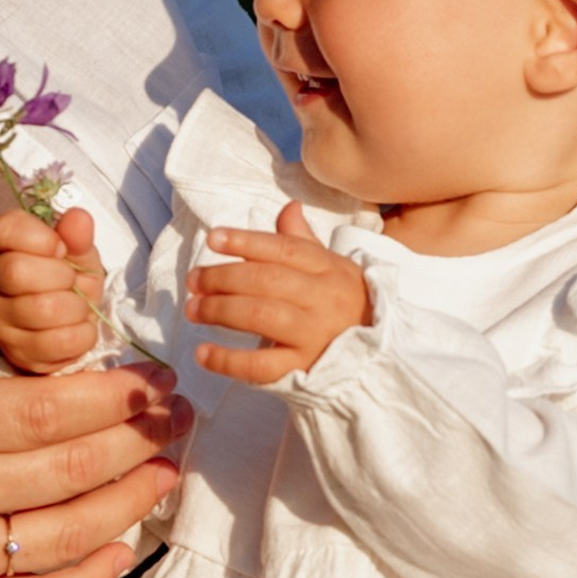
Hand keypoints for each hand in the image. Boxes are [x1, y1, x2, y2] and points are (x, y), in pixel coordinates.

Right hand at [0, 207, 105, 372]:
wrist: (69, 326)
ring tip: (76, 306)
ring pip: (42, 310)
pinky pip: (58, 342)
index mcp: (3, 246)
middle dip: (60, 276)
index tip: (60, 248)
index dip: (39, 237)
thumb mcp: (77, 253)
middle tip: (70, 281)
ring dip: (76, 308)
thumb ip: (76, 236)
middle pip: (16, 272)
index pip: (5, 228)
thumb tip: (78, 217)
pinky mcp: (16, 352)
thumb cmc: (68, 280)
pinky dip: (82, 335)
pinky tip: (76, 329)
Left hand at [185, 200, 371, 382]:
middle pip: (266, 281)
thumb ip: (303, 241)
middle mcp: (322, 299)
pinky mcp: (304, 370)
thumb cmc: (346, 305)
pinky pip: (263, 366)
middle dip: (222, 277)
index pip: (284, 249)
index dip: (246, 241)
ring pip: (261, 316)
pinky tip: (202, 353)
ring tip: (192, 308)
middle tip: (193, 280)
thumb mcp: (333, 269)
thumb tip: (288, 207)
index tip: (213, 239)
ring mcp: (314, 336)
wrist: (384, 357)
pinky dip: (228, 360)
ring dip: (220, 310)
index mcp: (328, 269)